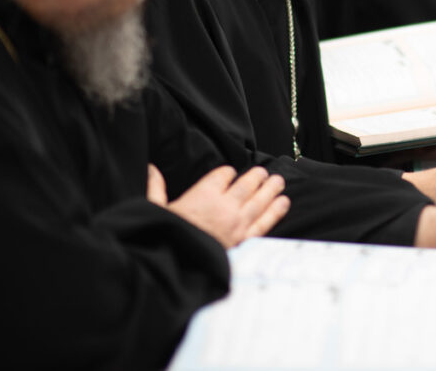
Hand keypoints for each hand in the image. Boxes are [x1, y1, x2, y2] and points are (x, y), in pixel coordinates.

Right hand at [147, 164, 289, 247]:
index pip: (222, 175)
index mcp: (203, 194)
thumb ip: (156, 188)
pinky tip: (284, 202)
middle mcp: (225, 204)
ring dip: (271, 189)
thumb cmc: (166, 236)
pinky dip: (276, 211)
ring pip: (259, 200)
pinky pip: (265, 221)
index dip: (227, 173)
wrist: (178, 266)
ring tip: (279, 181)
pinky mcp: (245, 239)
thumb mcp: (155, 210)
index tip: (229, 173)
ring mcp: (238, 222)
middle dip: (256, 177)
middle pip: (246, 185)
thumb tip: (151, 169)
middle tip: (264, 172)